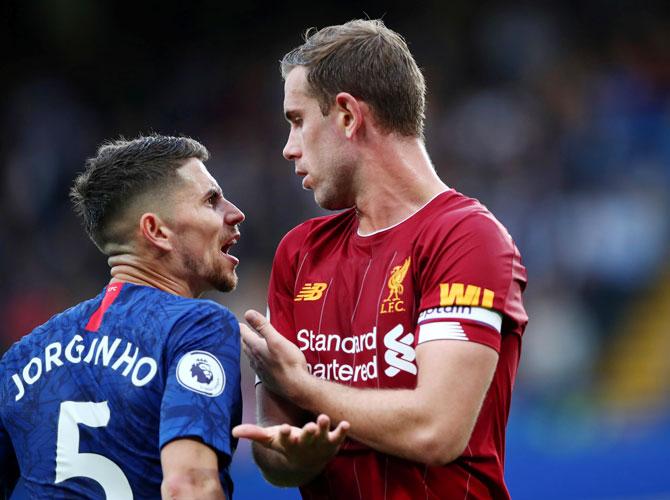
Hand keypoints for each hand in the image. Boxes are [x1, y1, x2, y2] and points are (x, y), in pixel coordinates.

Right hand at [233, 414, 349, 469]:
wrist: (307, 463)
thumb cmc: (287, 444)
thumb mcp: (271, 440)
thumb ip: (254, 434)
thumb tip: (233, 431)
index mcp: (289, 443)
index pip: (286, 439)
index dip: (285, 434)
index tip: (283, 429)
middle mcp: (305, 444)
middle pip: (306, 439)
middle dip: (307, 433)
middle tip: (308, 426)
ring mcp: (320, 443)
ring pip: (322, 436)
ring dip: (324, 428)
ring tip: (324, 418)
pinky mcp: (333, 442)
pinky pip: (339, 437)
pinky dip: (342, 431)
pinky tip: (346, 424)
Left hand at [239, 309, 307, 398]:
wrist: (297, 386)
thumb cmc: (289, 363)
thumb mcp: (277, 339)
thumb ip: (262, 326)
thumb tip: (248, 313)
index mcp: (257, 349)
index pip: (245, 335)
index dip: (242, 328)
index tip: (238, 324)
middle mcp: (256, 360)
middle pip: (246, 347)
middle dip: (243, 339)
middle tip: (241, 333)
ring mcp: (261, 371)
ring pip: (251, 358)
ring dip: (248, 351)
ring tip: (248, 346)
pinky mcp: (267, 379)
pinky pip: (258, 368)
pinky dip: (256, 362)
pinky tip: (260, 363)